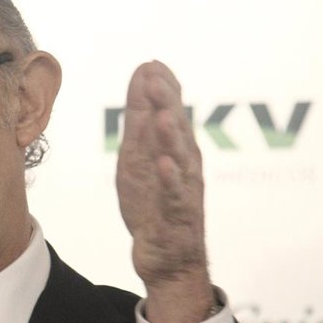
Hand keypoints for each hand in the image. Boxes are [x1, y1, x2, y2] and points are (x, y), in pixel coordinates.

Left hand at [115, 61, 213, 322]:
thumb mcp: (139, 158)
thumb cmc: (153, 204)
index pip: (170, 112)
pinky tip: (165, 164)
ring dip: (172, 137)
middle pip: (177, 130)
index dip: (161, 89)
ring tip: (162, 117)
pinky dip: (171, 180)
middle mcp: (184, 164)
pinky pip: (176, 196)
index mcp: (174, 148)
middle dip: (166, 103)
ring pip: (180, 159)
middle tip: (154, 78)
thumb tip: (143, 77)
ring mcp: (183, 189)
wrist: (167, 257)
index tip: (149, 65)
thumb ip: (140, 121)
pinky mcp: (178, 216)